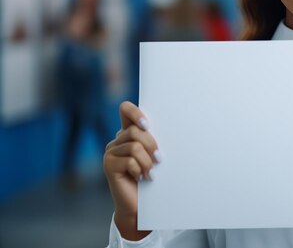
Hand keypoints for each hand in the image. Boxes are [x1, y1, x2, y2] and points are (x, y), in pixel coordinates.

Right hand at [103, 101, 159, 239]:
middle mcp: (117, 140)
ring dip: (147, 161)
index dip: (135, 113)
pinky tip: (142, 178)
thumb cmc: (151, 177)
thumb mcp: (153, 155)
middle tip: (159, 159)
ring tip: (151, 172)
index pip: (125, 109)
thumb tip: (164, 127)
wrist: (139, 204)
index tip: (147, 125)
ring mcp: (110, 152)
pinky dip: (140, 170)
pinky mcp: (108, 165)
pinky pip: (129, 160)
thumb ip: (152, 140)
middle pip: (136, 131)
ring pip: (134, 146)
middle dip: (151, 145)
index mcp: (128, 133)